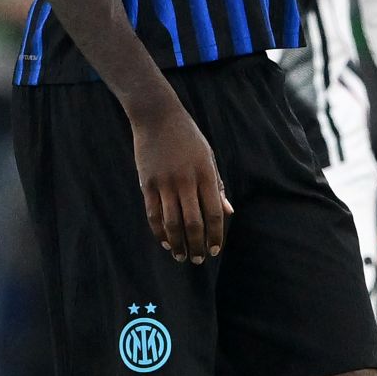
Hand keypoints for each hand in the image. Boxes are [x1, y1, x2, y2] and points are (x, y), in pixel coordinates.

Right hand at [130, 97, 231, 263]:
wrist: (157, 116)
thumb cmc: (187, 137)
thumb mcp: (208, 157)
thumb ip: (217, 185)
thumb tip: (228, 212)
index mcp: (205, 174)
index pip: (214, 213)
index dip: (215, 235)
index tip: (214, 250)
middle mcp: (186, 180)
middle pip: (193, 223)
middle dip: (197, 245)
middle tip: (197, 260)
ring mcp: (165, 182)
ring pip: (172, 222)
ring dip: (178, 243)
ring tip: (181, 256)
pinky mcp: (148, 182)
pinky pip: (153, 213)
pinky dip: (159, 231)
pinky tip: (165, 241)